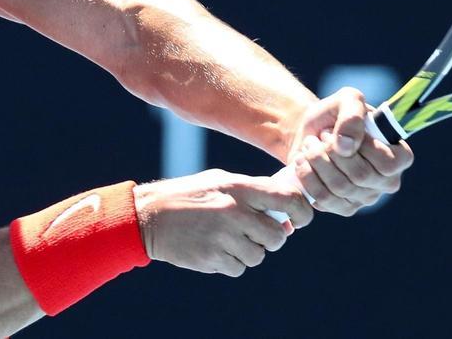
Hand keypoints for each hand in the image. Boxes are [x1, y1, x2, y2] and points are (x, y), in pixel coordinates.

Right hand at [132, 168, 311, 276]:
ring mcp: (223, 236)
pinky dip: (231, 263)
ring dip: (249, 252)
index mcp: (239, 188)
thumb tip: (289, 221)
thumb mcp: (221, 182)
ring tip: (227, 238)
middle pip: (276, 236)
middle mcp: (234, 211)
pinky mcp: (211, 258)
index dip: (302, 211)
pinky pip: (238, 269)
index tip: (299, 219)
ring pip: (258, 256)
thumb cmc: (190, 196)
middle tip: (253, 232)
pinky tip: (214, 248)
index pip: (288, 199)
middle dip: (270, 238)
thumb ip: (255, 195)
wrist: (149, 215)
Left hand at [288, 87, 413, 215]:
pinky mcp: (343, 207)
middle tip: (319, 136)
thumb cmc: (334, 115)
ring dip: (316, 162)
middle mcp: (388, 181)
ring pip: (340, 188)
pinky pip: (324, 200)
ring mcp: (366, 197)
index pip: (387, 163)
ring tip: (308, 145)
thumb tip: (346, 146)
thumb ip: (352, 115)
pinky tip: (302, 162)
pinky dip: (307, 177)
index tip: (339, 131)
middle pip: (360, 176)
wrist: (309, 132)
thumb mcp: (346, 99)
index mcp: (399, 156)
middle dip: (331, 152)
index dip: (361, 147)